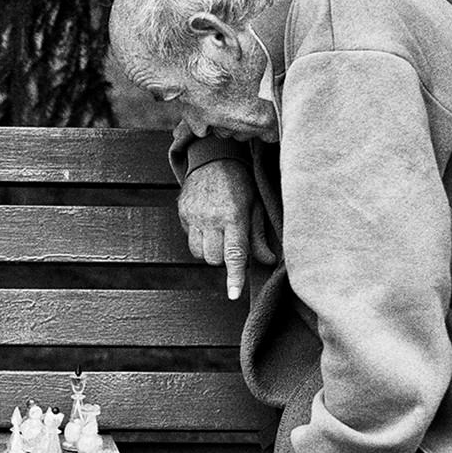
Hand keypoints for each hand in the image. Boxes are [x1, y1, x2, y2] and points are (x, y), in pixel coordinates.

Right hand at [174, 128, 269, 299]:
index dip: (234, 277)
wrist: (213, 158)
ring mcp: (194, 216)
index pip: (234, 254)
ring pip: (199, 253)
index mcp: (234, 216)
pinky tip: (208, 224)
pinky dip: (199, 240)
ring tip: (219, 234)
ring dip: (210, 251)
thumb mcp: (255, 206)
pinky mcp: (182, 214)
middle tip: (232, 242)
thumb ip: (258, 235)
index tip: (233, 294)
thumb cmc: (240, 184)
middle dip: (224, 258)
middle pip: (214, 259)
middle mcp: (211, 218)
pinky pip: (189, 239)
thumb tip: (269, 261)